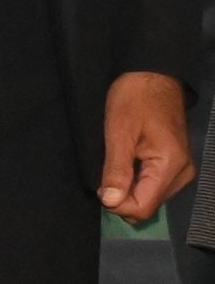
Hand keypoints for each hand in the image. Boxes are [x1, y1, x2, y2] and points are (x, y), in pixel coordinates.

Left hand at [101, 69, 194, 223]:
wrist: (152, 77)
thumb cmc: (133, 99)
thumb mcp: (118, 133)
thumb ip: (116, 170)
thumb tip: (110, 202)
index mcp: (170, 166)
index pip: (144, 206)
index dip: (118, 205)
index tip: (99, 190)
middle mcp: (183, 174)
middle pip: (149, 204)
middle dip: (123, 198)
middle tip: (105, 177)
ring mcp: (182, 170)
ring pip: (152, 197)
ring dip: (129, 190)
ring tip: (115, 168)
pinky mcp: (177, 164)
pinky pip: (155, 185)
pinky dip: (137, 182)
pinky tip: (126, 167)